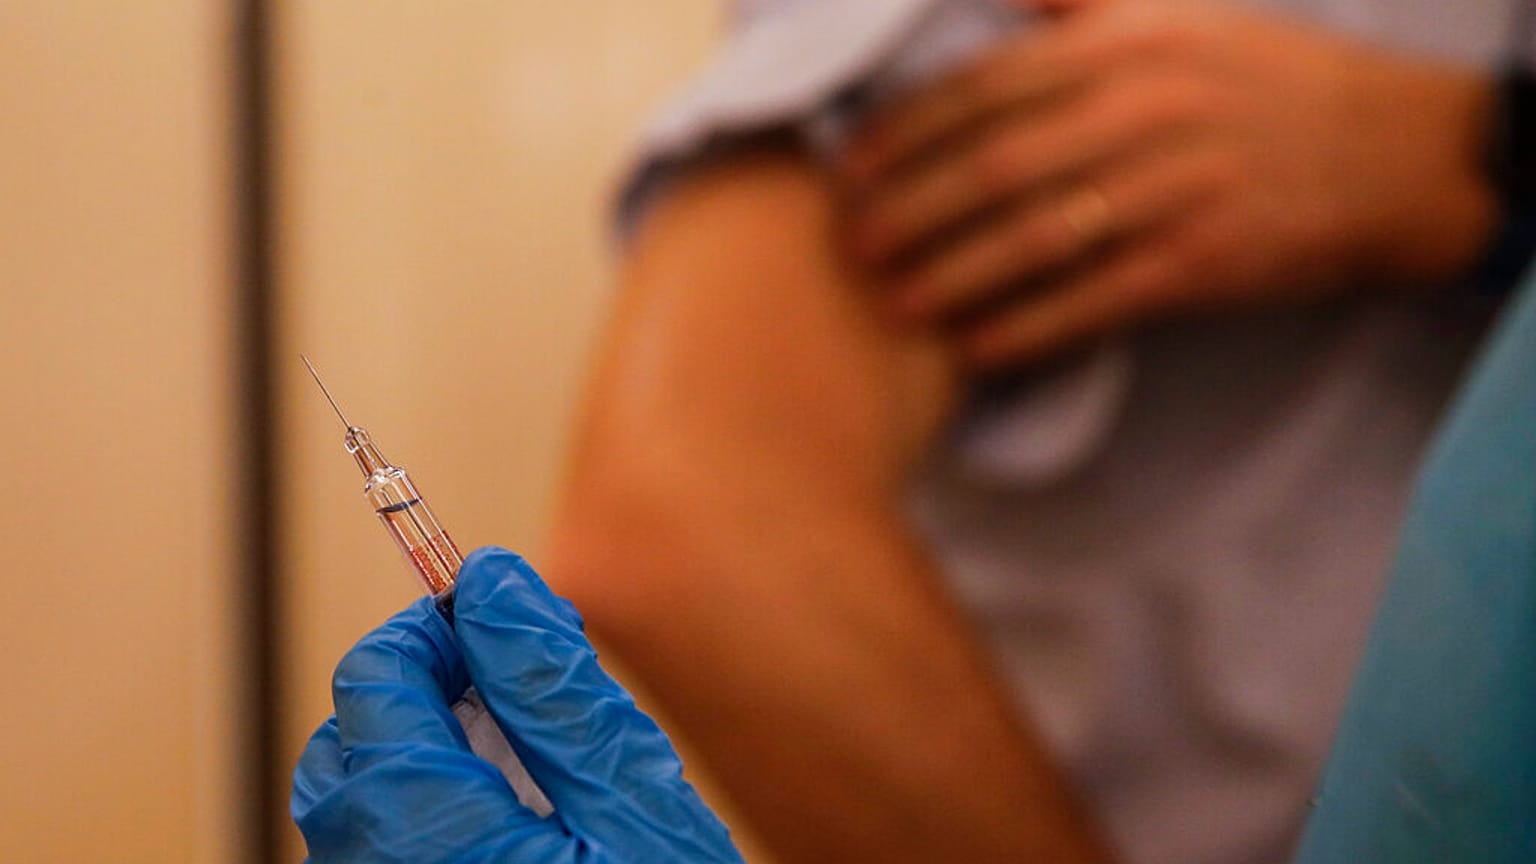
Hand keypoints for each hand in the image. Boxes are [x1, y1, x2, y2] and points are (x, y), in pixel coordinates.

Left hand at [291, 547, 742, 862]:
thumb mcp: (632, 801)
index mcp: (431, 844)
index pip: (376, 687)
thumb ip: (552, 685)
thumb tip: (496, 584)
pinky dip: (422, 818)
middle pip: (343, 754)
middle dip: (408, 695)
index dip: (429, 629)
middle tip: (499, 686)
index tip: (488, 619)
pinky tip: (504, 824)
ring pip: (353, 815)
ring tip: (513, 761)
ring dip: (413, 757)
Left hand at [844, 0, 1495, 367]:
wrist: (1395, 151)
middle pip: (994, 166)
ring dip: (951, 276)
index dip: (906, 135)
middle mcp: (1143, 109)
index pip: (984, 88)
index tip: (852, 172)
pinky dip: (1026, 326)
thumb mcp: (1179, 15)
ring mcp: (1176, 187)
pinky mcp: (1205, 260)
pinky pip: (1093, 300)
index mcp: (1125, 46)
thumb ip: (1078, 2)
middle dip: (909, 211)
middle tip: (850, 250)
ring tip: (892, 306)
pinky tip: (974, 347)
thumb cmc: (1266, 82)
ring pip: (1035, 237)